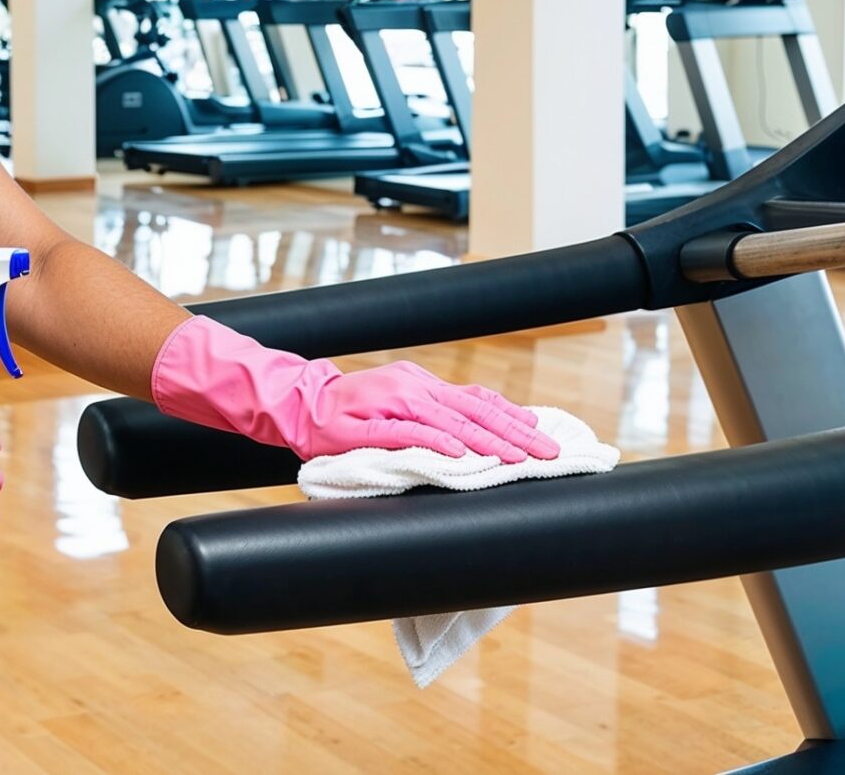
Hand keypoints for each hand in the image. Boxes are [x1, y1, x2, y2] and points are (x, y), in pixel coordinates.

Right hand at [150, 315, 558, 463]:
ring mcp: (393, 400)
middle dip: (515, 433)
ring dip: (487, 441)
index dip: (515, 417)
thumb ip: (430, 424)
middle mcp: (414, 386)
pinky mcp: (371, 422)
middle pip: (476, 409)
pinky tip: (460, 454)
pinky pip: (410, 432)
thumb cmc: (349, 418)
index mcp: (423, 386)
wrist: (297, 405)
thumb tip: (473, 443)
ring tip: (516, 459)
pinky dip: (437, 442)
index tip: (547, 437)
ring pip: (452, 420)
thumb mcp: (396, 414)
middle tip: (547, 455)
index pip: (480, 399)